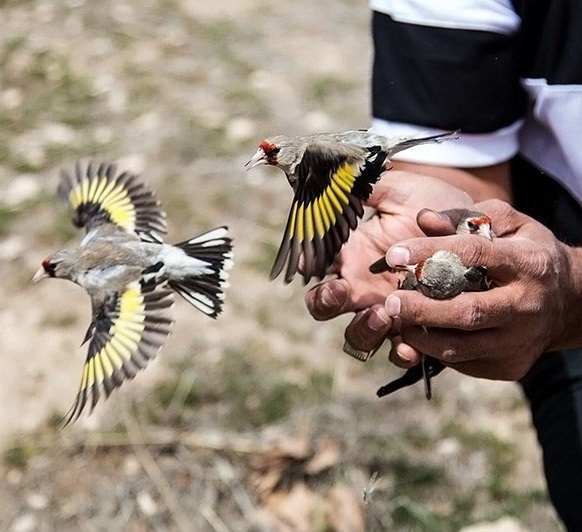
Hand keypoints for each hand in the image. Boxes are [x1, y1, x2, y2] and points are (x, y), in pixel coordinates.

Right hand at [305, 170, 472, 352]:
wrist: (479, 228)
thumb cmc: (437, 204)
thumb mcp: (404, 191)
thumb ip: (372, 189)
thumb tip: (339, 183)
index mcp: (351, 254)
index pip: (315, 264)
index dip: (306, 265)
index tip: (307, 262)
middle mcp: (363, 286)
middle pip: (325, 305)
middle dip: (325, 301)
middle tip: (342, 291)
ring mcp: (387, 310)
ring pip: (358, 334)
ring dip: (362, 328)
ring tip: (383, 314)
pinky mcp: (416, 329)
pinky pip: (398, 350)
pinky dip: (400, 351)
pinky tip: (409, 345)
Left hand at [385, 199, 573, 379]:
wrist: (568, 302)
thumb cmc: (526, 254)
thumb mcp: (508, 224)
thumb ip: (465, 217)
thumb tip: (424, 218)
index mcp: (526, 263)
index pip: (474, 254)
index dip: (430, 253)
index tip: (393, 253)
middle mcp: (525, 305)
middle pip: (467, 312)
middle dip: (421, 308)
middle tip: (390, 301)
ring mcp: (518, 341)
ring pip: (460, 347)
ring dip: (421, 335)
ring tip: (397, 320)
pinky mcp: (508, 366)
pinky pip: (462, 362)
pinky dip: (433, 351)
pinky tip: (418, 334)